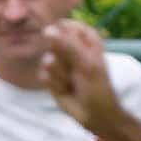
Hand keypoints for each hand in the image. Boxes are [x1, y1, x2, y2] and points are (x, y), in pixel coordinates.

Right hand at [41, 21, 127, 139]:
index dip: (62, 33)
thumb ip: (67, 45)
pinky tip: (65, 89)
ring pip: (47, 60)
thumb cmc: (97, 87)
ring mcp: (60, 64)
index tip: (66, 44)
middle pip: (54, 43)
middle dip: (61, 57)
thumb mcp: (86, 63)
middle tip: (75, 68)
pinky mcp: (51, 78)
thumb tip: (48, 30)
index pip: (67, 26)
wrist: (94, 114)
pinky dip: (55, 84)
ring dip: (60, 74)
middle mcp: (71, 49)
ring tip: (72, 82)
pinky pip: (43, 75)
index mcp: (86, 39)